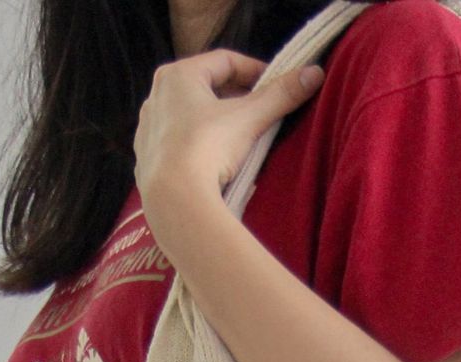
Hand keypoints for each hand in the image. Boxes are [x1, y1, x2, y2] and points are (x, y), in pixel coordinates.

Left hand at [134, 48, 324, 222]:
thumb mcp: (250, 119)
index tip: (277, 85)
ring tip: (242, 140)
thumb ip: (281, 95)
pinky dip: (199, 147)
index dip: (256, 70)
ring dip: (218, 123)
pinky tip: (215, 163)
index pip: (225, 61)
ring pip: (191, 117)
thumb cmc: (208, 149)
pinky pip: (179, 144)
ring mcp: (148, 129)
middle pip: (207, 88)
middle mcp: (157, 95)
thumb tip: (314, 73)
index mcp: (178, 75)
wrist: (173, 200)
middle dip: (238, 98)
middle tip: (264, 113)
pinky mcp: (146, 159)